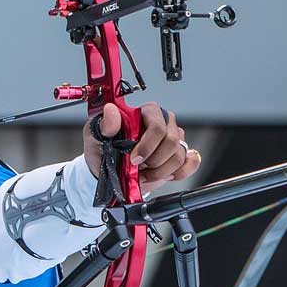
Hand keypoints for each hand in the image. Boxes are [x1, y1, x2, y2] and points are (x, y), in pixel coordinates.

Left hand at [83, 102, 200, 193]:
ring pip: (179, 156)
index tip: (134, 159)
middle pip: (172, 141)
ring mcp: (174, 139)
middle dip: (154, 161)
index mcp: (146, 112)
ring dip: (160, 172)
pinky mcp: (180, 155)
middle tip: (138, 169)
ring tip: (144, 175)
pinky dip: (179, 173)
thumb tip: (111, 111)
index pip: (157, 126)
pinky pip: (190, 163)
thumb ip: (105, 124)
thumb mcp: (96, 135)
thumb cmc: (103, 148)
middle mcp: (164, 122)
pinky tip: (166, 175)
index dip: (148, 146)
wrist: (108, 170)